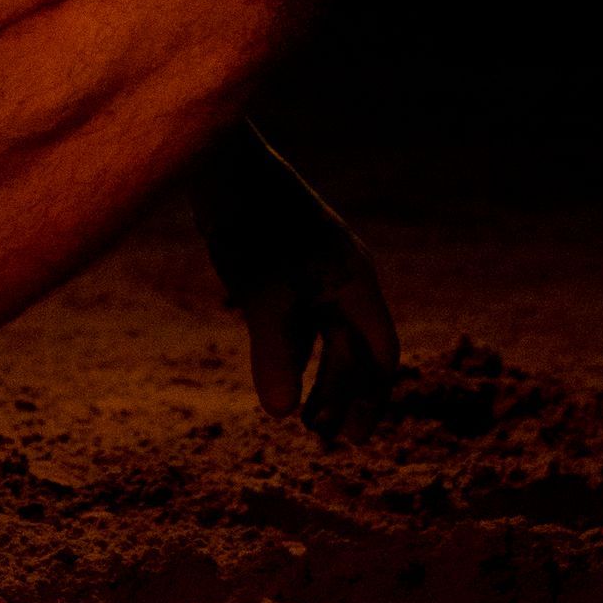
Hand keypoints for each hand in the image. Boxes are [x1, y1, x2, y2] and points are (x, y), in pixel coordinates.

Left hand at [190, 125, 399, 443]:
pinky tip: (271, 372)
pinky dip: (288, 350)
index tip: (354, 438)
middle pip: (353, 351)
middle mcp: (340, 278)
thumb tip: (283, 415)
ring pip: (321, 336)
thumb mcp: (265, 295)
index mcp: (355, 282)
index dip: (372, 398)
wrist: (221, 164)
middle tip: (321, 437)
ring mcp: (310, 270)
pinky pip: (295, 319)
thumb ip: (276, 354)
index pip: (381, 353)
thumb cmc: (252, 225)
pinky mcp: (278, 265)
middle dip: (342, 396)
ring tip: (295, 416)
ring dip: (314, 377)